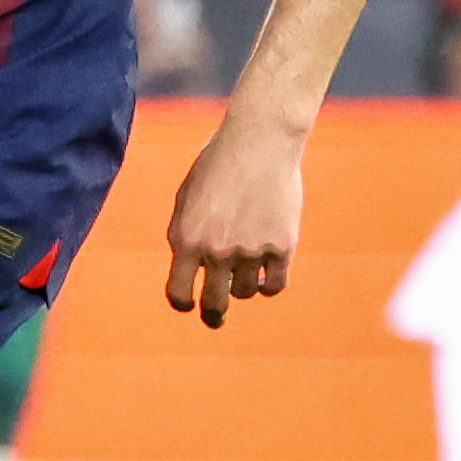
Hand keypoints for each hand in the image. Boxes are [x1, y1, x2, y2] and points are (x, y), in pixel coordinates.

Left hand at [163, 110, 305, 329]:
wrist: (259, 142)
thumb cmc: (218, 164)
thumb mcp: (188, 198)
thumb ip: (185, 235)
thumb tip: (189, 272)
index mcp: (186, 239)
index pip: (178, 293)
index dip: (183, 303)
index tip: (189, 304)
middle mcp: (216, 251)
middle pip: (214, 304)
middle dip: (212, 315)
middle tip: (215, 318)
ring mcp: (250, 251)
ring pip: (245, 293)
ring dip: (242, 288)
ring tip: (243, 273)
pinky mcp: (281, 246)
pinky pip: (274, 285)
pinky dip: (269, 285)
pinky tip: (265, 276)